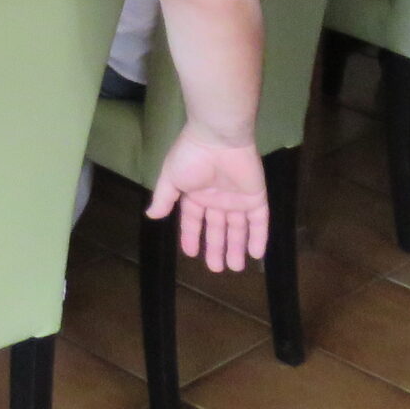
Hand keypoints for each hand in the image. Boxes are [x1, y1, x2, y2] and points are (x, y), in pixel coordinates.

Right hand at [147, 127, 268, 271]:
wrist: (219, 139)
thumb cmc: (191, 157)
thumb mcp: (170, 177)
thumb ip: (164, 198)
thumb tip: (151, 216)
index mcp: (196, 193)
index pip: (193, 219)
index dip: (192, 235)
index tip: (190, 253)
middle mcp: (216, 198)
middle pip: (217, 228)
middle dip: (216, 248)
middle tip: (216, 269)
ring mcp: (237, 198)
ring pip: (237, 228)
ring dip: (236, 247)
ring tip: (235, 267)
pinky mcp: (256, 198)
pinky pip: (259, 221)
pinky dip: (258, 237)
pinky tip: (256, 254)